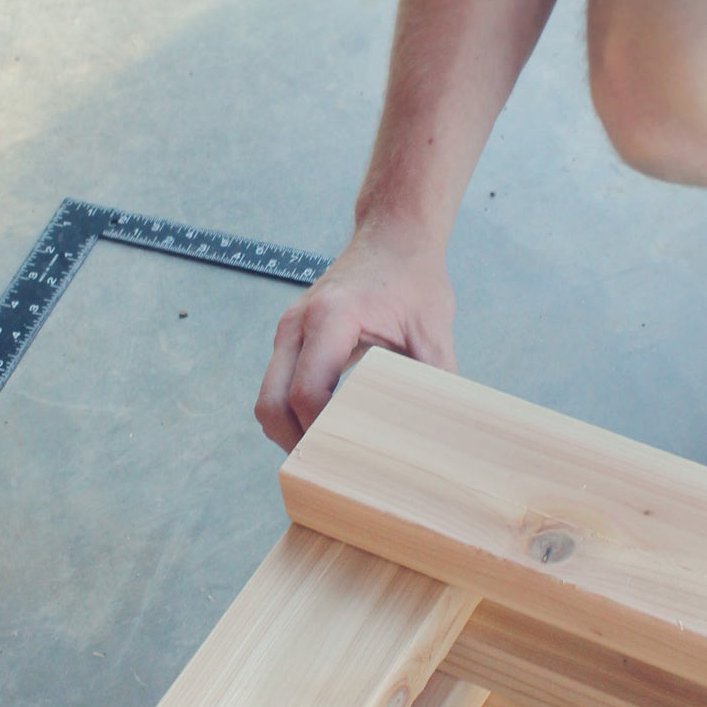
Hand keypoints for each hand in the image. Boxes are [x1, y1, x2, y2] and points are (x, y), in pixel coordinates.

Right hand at [255, 225, 455, 450]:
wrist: (393, 236)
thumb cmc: (413, 279)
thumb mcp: (433, 332)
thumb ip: (434, 382)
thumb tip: (440, 434)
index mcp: (331, 319)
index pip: (307, 393)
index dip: (321, 434)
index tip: (348, 460)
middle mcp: (298, 324)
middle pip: (270, 404)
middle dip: (293, 442)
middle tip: (327, 470)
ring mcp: (288, 330)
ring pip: (266, 398)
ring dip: (288, 430)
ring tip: (325, 455)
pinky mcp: (290, 336)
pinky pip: (276, 385)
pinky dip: (290, 412)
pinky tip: (323, 428)